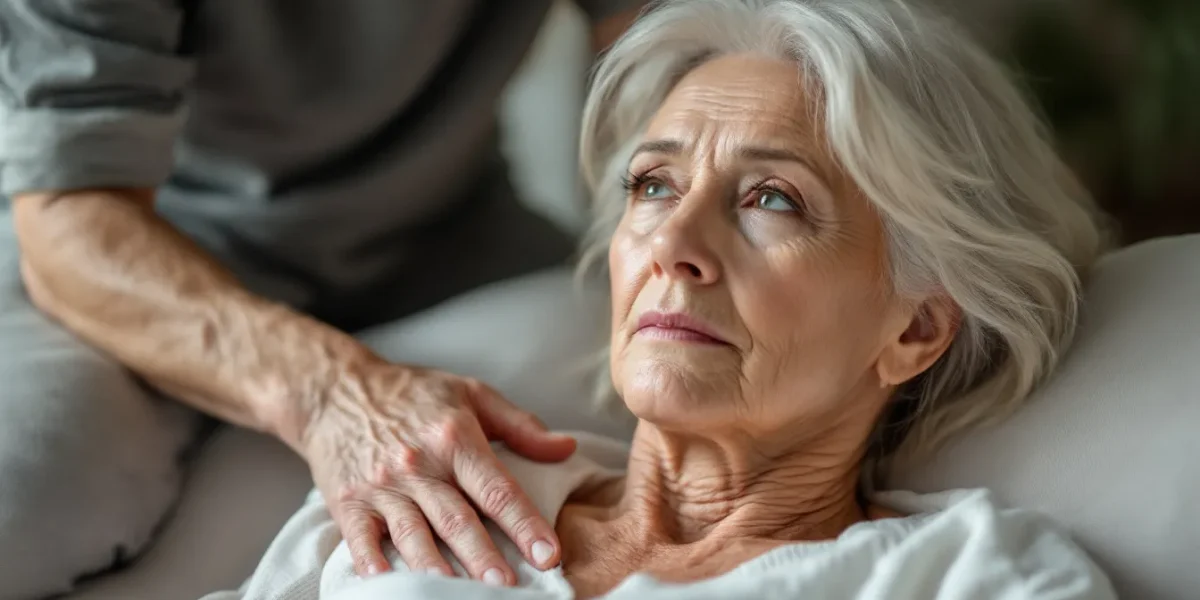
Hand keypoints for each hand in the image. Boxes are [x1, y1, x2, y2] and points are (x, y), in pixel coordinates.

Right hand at [298, 360, 576, 584]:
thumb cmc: (412, 394)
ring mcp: (382, 486)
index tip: (549, 555)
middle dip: (484, 557)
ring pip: (414, 535)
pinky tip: (389, 585)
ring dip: (437, 568)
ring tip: (458, 593)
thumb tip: (566, 448)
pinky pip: (362, 540)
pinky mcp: (349, 502)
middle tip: (508, 587)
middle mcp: (419, 465)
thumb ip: (521, 425)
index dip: (525, 524)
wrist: (337, 391)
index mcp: (454, 438)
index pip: (496, 489)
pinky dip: (374, 565)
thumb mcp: (472, 394)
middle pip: (456, 519)